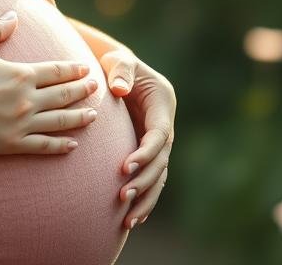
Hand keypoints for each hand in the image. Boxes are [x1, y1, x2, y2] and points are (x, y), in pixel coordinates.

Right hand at [0, 11, 99, 155]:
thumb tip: (13, 14)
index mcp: (20, 74)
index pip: (56, 71)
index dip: (73, 69)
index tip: (86, 69)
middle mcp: (26, 99)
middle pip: (63, 95)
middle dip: (82, 91)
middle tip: (95, 88)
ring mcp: (21, 123)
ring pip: (59, 121)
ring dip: (79, 118)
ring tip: (93, 116)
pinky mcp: (11, 144)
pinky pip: (42, 146)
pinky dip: (60, 146)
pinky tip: (72, 145)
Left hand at [100, 54, 174, 230]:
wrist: (117, 71)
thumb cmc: (116, 64)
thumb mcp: (119, 60)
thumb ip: (120, 71)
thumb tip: (119, 88)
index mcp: (162, 104)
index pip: (160, 135)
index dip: (146, 153)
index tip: (125, 168)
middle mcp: (165, 125)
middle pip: (161, 160)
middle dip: (144, 180)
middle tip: (123, 196)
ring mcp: (159, 141)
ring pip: (159, 176)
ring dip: (145, 198)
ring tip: (127, 220)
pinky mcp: (149, 151)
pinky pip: (151, 178)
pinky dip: (144, 198)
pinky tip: (132, 219)